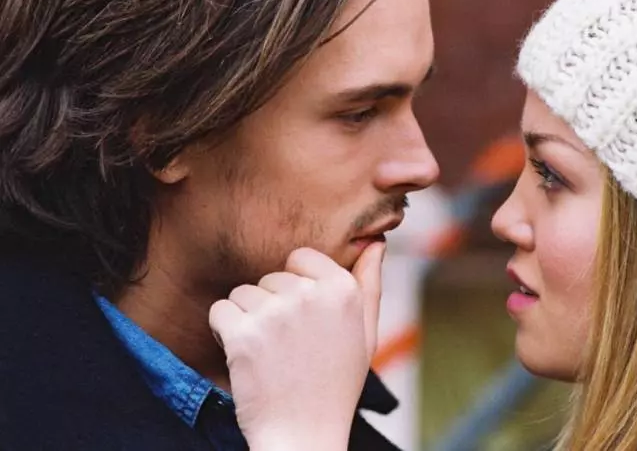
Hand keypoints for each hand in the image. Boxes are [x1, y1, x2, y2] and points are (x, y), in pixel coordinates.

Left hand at [209, 242, 384, 450]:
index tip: (303, 319)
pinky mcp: (243, 334)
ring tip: (268, 354)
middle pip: (271, 277)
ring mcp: (276, 313)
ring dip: (248, 319)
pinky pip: (221, 310)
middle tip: (288, 346)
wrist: (304, 436)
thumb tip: (377, 243)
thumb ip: (371, 285)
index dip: (296, 286)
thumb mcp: (366, 335)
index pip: (301, 257)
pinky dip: (225, 331)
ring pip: (244, 292)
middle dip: (273, 306)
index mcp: (343, 290)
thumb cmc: (335, 385)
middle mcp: (311, 295)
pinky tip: (246, 357)